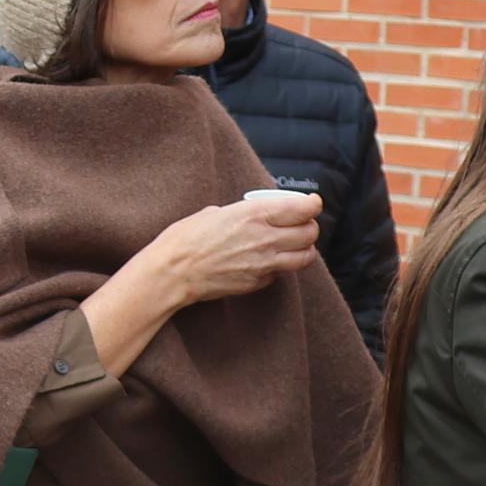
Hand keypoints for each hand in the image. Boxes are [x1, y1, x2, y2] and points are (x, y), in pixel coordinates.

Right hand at [146, 189, 322, 309]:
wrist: (172, 273)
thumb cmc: (185, 238)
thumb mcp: (215, 212)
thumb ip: (242, 213)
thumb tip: (253, 215)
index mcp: (255, 214)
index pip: (303, 209)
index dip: (313, 205)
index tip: (312, 203)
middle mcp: (265, 238)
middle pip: (310, 233)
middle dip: (309, 227)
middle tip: (302, 225)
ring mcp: (264, 263)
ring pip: (305, 257)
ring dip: (303, 249)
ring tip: (293, 245)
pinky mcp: (258, 282)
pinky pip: (280, 273)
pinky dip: (279, 266)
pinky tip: (266, 261)